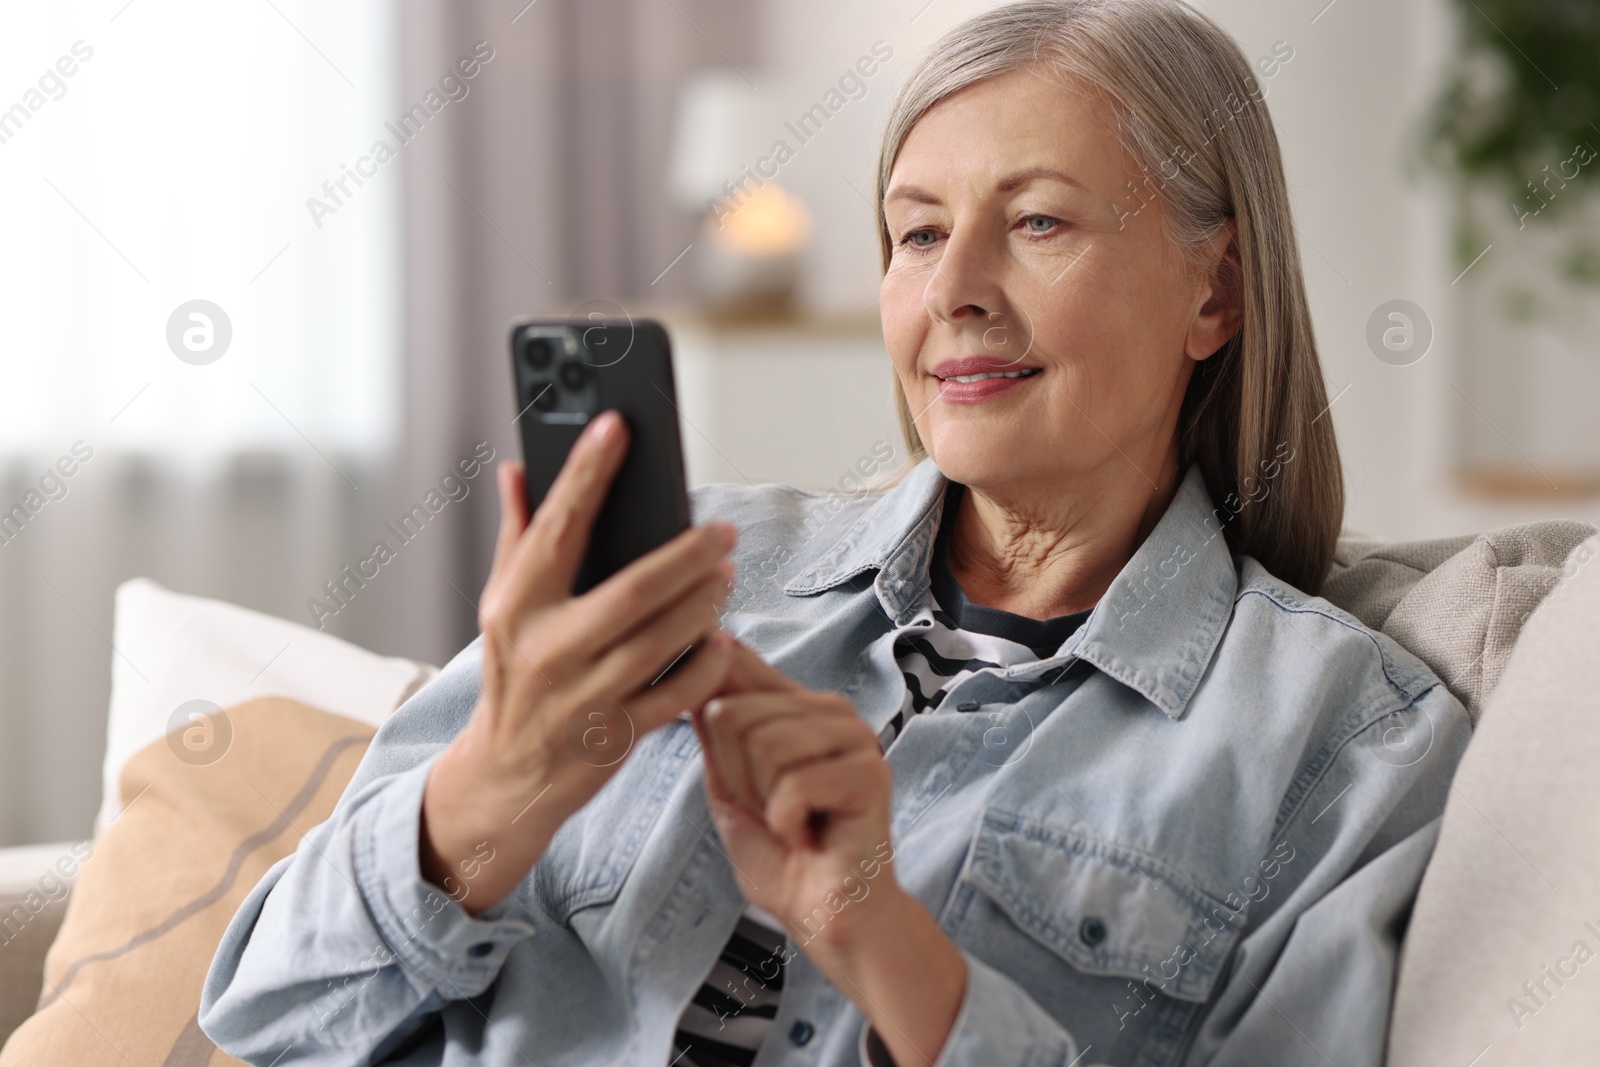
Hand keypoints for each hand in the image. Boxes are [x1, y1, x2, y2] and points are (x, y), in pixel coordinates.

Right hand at [421, 411, 736, 912]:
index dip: (586, 472)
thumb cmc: (512, 673)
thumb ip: (517, 535)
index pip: (555, 526)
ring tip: (728, 574)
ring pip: (659, 642)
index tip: (617, 426)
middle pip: (629, 590)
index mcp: (515, 605)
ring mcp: (581, 698)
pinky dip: (703, 666)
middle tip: (723, 531)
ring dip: (703, 603)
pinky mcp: (613, 738)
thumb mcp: (501, 604)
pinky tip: (722, 638)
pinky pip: (673, 696)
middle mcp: (544, 649)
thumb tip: (516, 468)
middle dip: (684, 554)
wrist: (505, 775)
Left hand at [692, 641, 967, 1066]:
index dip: (707, 702)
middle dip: (735, 776)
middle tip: (771, 810)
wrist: (824, 914)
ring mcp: (856, 738)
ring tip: (792, 822)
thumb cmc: (782, 855)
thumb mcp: (729, 785)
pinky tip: (809, 836)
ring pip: (764, 744)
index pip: (737, 665)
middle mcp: (832, 711)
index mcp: (799, 706)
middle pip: (734, 712)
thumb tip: (694, 671)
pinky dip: (787, 823)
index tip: (714, 750)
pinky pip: (793, 785)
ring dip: (763, 800)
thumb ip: (715, 731)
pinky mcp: (870, 774)